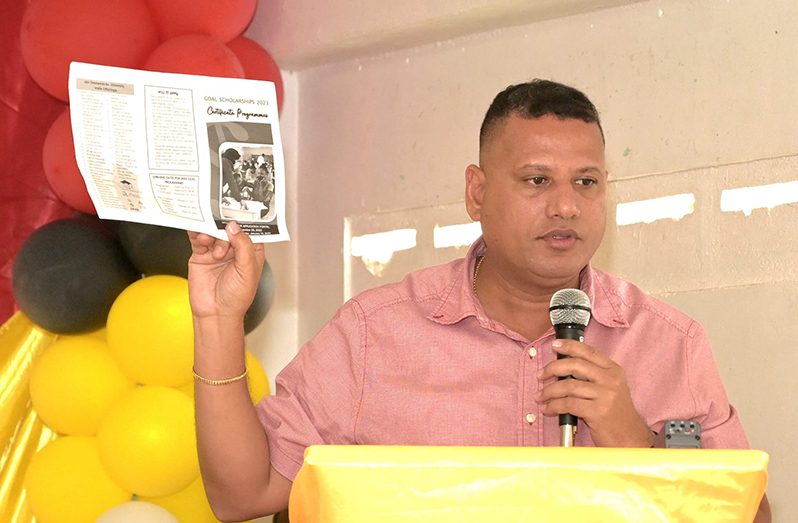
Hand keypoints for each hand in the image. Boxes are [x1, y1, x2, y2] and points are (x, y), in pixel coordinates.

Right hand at [187, 221, 264, 320]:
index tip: (238, 209)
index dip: (245, 219)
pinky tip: (200, 237)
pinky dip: (197, 234)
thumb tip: (234, 226)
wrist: (215, 314)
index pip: (250, 229)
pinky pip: (198, 239)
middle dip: (224, 226)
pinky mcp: (201, 255)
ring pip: (213, 230)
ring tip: (210, 242)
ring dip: (211, 232)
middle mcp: (234, 249)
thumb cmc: (236, 298)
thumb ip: (243, 246)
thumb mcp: (247, 270)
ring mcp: (217, 250)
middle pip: (229, 226)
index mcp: (251, 251)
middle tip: (221, 228)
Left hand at [535, 339, 652, 446]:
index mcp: (613, 370)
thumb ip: (592, 375)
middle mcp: (611, 380)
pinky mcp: (598, 412)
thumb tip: (562, 366)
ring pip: (568, 386)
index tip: (554, 345)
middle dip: (552, 368)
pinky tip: (548, 409)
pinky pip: (568, 404)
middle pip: (575, 365)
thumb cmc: (615, 414)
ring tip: (540, 397)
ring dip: (549, 391)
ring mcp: (606, 395)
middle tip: (540, 375)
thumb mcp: (610, 388)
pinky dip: (554, 406)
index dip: (569, 346)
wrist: (630, 438)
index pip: (589, 352)